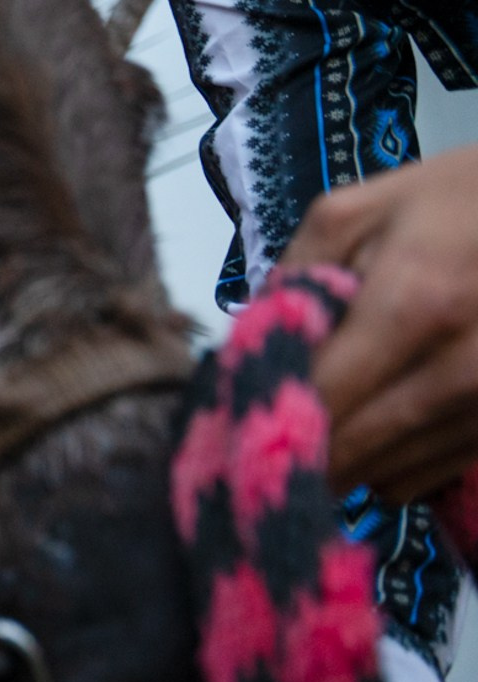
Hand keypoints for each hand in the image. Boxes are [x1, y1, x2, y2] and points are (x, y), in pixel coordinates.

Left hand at [281, 149, 477, 501]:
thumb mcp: (356, 210)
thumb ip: (293, 274)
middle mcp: (460, 368)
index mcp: (414, 304)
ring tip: (316, 426)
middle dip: (294, 452)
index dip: (264, 418)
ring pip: (384, 476)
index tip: (227, 421)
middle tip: (257, 438)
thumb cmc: (456, 202)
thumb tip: (248, 343)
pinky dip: (385, 465)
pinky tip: (374, 425)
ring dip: (340, 462)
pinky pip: (422, 479)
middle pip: (349, 452)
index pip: (318, 397)